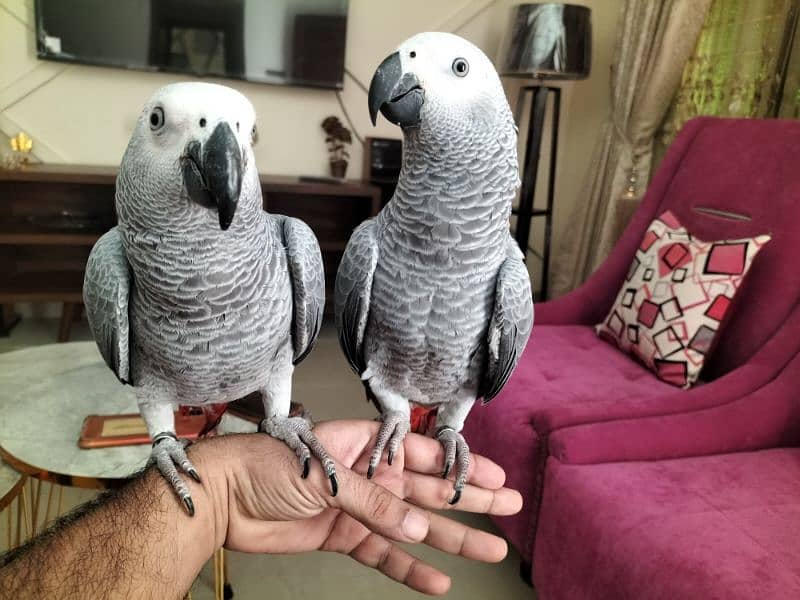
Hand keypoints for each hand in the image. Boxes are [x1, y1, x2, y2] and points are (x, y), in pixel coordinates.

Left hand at [191, 420, 521, 594]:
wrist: (224, 498)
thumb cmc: (267, 464)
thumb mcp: (327, 475)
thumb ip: (374, 502)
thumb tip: (419, 526)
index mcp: (368, 445)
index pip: (425, 455)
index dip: (461, 467)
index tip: (495, 477)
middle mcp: (369, 475)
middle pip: (430, 490)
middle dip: (470, 500)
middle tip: (509, 509)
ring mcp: (358, 508)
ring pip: (415, 526)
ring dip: (452, 538)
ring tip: (489, 550)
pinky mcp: (343, 537)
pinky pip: (385, 555)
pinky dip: (410, 569)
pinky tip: (438, 581)